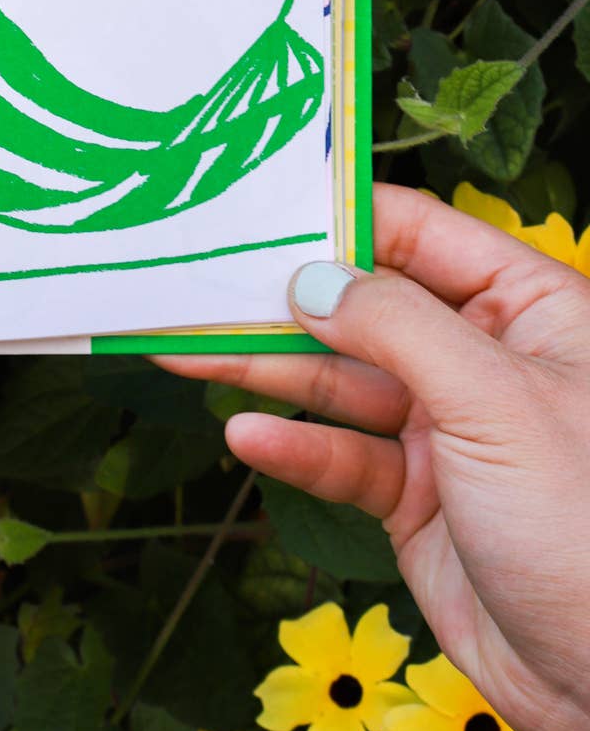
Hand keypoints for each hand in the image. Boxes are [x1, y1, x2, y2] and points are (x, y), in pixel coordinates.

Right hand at [159, 184, 589, 730]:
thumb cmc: (588, 525)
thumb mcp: (496, 402)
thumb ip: (397, 326)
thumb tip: (311, 278)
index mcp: (531, 310)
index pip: (419, 234)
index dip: (337, 215)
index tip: (253, 206)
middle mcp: (486, 359)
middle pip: (364, 306)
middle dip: (281, 297)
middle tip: (194, 280)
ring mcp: (450, 430)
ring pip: (340, 381)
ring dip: (265, 369)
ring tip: (181, 351)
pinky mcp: (418, 498)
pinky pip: (343, 456)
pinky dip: (294, 447)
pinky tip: (246, 436)